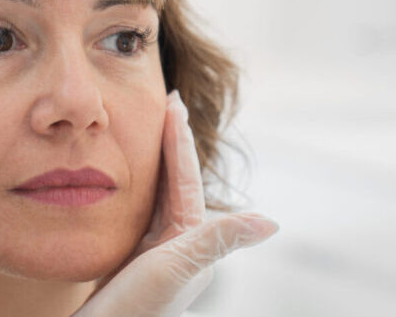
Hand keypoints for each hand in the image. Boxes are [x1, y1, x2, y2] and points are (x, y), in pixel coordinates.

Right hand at [72, 90, 278, 316]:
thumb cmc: (133, 314)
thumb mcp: (173, 273)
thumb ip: (217, 242)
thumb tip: (271, 221)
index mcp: (190, 241)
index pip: (185, 178)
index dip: (177, 138)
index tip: (171, 99)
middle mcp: (178, 245)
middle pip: (175, 181)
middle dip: (169, 141)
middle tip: (164, 101)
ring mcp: (155, 254)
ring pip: (157, 194)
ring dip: (153, 160)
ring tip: (147, 129)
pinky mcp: (130, 262)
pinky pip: (137, 211)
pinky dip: (134, 187)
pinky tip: (124, 180)